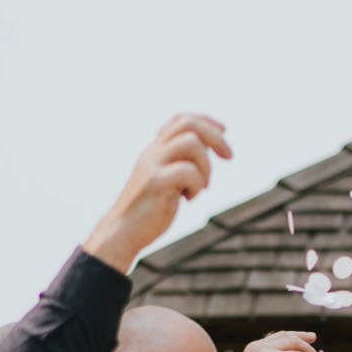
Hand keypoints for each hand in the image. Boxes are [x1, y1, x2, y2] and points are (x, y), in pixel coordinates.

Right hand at [84, 115, 232, 272]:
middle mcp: (153, 152)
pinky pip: (188, 171)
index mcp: (156, 150)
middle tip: (229, 157)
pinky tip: (188, 198)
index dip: (205, 120)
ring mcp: (153, 165)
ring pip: (191, 142)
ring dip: (206, 166)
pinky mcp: (156, 182)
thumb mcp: (167, 181)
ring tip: (201, 187)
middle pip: (188, 124)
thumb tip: (208, 149)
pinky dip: (198, 185)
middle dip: (215, 137)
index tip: (224, 131)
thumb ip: (183, 164)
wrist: (123, 231)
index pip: (180, 120)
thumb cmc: (149, 211)